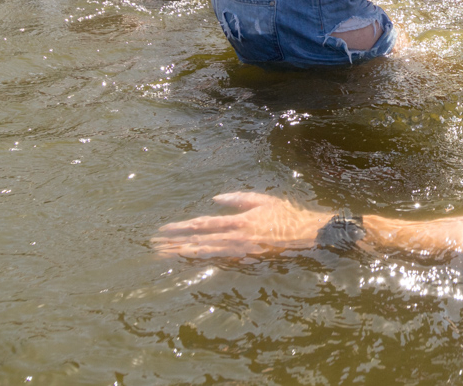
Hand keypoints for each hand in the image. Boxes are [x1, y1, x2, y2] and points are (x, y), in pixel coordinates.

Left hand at [153, 192, 332, 257]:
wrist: (306, 236)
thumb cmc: (285, 216)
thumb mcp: (262, 200)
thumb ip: (238, 199)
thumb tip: (215, 199)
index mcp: (239, 221)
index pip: (204, 225)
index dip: (182, 228)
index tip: (164, 230)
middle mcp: (236, 238)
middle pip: (200, 242)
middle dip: (176, 244)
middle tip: (155, 246)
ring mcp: (240, 253)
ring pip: (206, 255)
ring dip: (184, 255)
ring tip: (165, 255)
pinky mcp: (245, 262)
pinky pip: (219, 262)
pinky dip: (202, 262)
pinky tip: (189, 262)